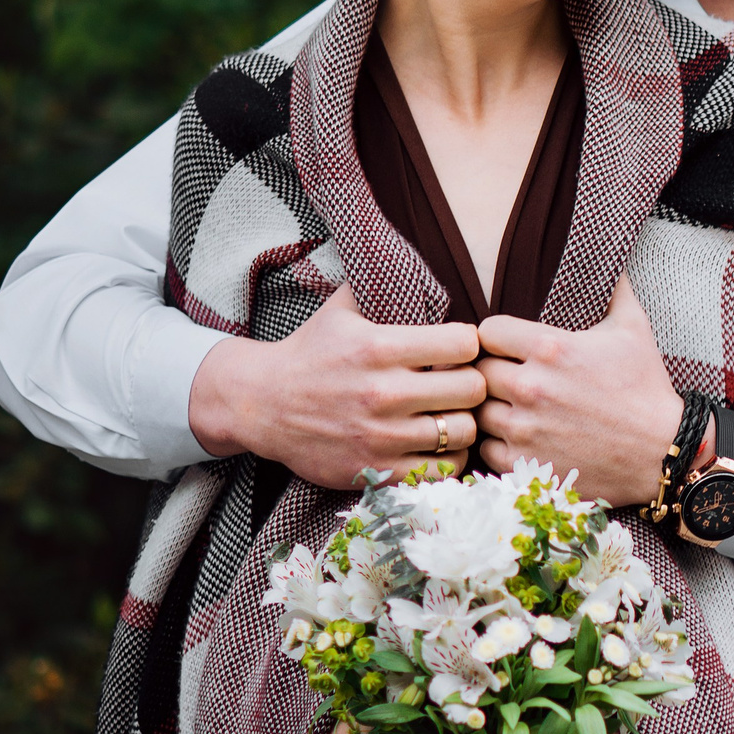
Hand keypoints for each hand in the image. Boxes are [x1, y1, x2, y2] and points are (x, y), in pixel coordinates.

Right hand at [190, 284, 485, 488]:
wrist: (261, 405)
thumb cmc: (310, 353)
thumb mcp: (341, 310)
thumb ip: (382, 286)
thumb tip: (421, 263)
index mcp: (378, 348)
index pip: (463, 343)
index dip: (469, 344)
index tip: (457, 349)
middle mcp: (382, 393)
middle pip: (472, 389)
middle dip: (473, 383)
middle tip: (460, 383)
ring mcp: (380, 436)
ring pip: (463, 431)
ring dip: (464, 422)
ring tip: (451, 413)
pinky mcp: (375, 470)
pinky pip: (441, 470)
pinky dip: (448, 457)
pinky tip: (437, 443)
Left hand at [476, 277, 683, 505]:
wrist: (663, 451)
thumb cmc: (647, 388)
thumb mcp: (634, 329)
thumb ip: (614, 290)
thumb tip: (610, 260)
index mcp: (551, 348)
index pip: (486, 332)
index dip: (495, 338)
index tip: (507, 347)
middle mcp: (531, 387)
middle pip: (477, 372)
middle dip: (490, 372)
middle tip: (508, 378)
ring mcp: (525, 429)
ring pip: (477, 411)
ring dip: (491, 408)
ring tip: (510, 408)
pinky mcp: (524, 465)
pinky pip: (484, 448)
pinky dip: (496, 443)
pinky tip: (517, 437)